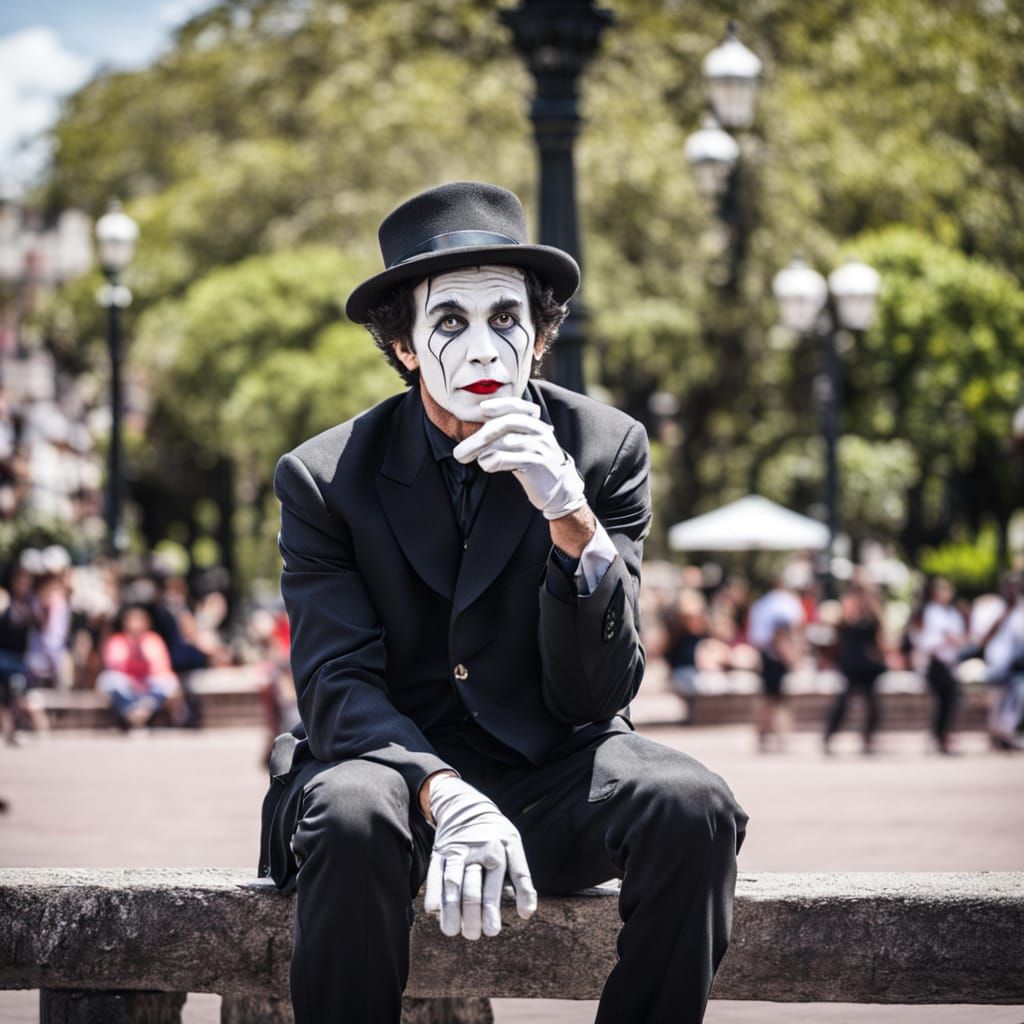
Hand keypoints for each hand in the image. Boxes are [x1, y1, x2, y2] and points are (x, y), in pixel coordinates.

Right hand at [423, 775, 536, 939]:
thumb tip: (527, 914)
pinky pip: (436, 874)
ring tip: (453, 931)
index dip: (514, 899)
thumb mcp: (512, 845)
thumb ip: (520, 876)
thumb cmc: (494, 835)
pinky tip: (434, 911)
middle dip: (477, 914)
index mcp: (505, 846)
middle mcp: (483, 848)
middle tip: (476, 935)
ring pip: (455, 882)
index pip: (515, 874)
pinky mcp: (441, 852)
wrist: (465, 805)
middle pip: (479, 887)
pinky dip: (435, 893)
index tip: (507, 924)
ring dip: (453, 909)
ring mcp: (460, 850)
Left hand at [452, 398, 586, 520]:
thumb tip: (476, 436)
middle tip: (459, 452)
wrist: (561, 492)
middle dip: (479, 438)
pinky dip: (495, 460)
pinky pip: (514, 458)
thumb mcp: (523, 449)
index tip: (482, 409)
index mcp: (536, 425)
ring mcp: (542, 447)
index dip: (500, 405)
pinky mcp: (540, 463)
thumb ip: (506, 438)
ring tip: (472, 460)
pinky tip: (486, 465)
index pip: (518, 407)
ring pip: (507, 441)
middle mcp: (540, 432)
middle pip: (506, 424)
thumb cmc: (535, 468)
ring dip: (483, 451)